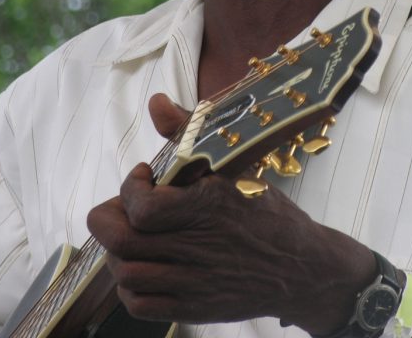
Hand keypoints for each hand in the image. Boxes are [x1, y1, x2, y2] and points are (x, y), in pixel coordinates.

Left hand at [86, 95, 374, 331]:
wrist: (302, 268)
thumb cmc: (266, 213)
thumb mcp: (235, 165)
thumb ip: (189, 131)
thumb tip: (156, 102)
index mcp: (211, 206)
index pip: (144, 207)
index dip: (130, 188)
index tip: (144, 176)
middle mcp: (200, 247)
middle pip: (123, 242)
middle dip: (109, 219)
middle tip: (124, 207)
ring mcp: (196, 283)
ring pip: (126, 275)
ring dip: (119, 252)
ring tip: (135, 235)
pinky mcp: (194, 309)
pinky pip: (140, 306)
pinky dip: (130, 286)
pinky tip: (145, 266)